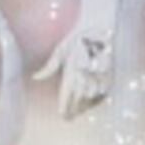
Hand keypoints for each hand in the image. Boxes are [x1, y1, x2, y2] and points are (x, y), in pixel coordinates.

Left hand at [33, 0, 120, 122]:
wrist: (99, 26)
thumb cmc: (76, 38)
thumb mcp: (60, 50)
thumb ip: (49, 67)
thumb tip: (35, 78)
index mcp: (73, 67)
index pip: (68, 94)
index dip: (65, 107)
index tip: (62, 115)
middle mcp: (86, 72)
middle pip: (79, 99)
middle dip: (73, 110)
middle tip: (68, 117)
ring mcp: (99, 74)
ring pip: (91, 98)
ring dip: (84, 107)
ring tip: (77, 113)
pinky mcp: (110, 74)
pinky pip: (103, 92)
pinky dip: (97, 100)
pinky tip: (90, 104)